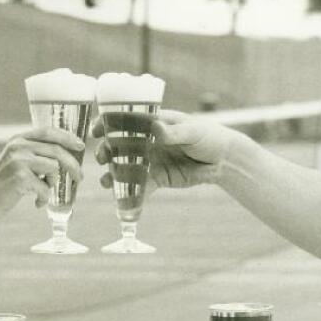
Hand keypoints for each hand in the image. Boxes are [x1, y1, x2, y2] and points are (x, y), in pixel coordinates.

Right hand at [0, 127, 84, 213]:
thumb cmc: (4, 185)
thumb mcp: (17, 162)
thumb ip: (35, 155)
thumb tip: (66, 156)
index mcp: (18, 139)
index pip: (48, 131)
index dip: (67, 137)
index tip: (80, 146)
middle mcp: (18, 146)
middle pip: (57, 150)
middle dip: (73, 165)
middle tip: (80, 178)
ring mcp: (19, 160)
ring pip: (54, 168)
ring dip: (52, 184)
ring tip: (42, 192)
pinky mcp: (20, 177)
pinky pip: (45, 188)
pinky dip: (44, 198)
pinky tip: (36, 203)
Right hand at [93, 109, 238, 189]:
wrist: (224, 160)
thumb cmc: (208, 136)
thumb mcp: (192, 131)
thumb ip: (174, 132)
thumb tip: (156, 129)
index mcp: (153, 123)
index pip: (125, 120)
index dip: (107, 124)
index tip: (96, 131)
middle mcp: (147, 141)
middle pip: (119, 146)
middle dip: (106, 152)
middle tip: (102, 159)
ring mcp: (151, 160)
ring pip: (126, 168)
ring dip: (113, 175)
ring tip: (105, 182)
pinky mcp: (158, 179)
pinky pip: (140, 187)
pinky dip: (130, 194)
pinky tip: (122, 200)